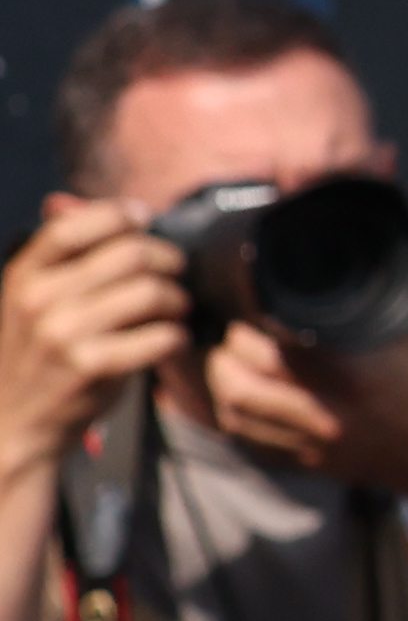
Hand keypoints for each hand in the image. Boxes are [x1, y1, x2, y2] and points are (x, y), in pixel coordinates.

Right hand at [0, 203, 187, 464]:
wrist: (14, 420)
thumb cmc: (35, 353)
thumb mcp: (29, 298)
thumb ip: (55, 255)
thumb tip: (63, 200)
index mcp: (23, 276)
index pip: (70, 226)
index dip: (116, 215)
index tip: (143, 218)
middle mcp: (39, 300)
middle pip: (129, 254)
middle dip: (167, 259)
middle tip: (175, 272)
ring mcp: (64, 334)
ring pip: (152, 293)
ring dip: (178, 299)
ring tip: (175, 308)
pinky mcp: (92, 366)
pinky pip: (161, 336)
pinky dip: (176, 336)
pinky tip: (170, 340)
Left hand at [201, 310, 407, 506]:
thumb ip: (380, 292)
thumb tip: (357, 251)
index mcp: (350, 374)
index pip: (277, 344)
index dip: (250, 320)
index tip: (244, 299)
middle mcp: (324, 411)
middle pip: (244, 378)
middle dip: (229, 347)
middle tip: (233, 328)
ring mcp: (308, 441)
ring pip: (234, 411)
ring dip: (219, 380)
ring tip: (223, 358)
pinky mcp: (298, 461)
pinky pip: (242, 439)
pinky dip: (226, 411)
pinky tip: (229, 391)